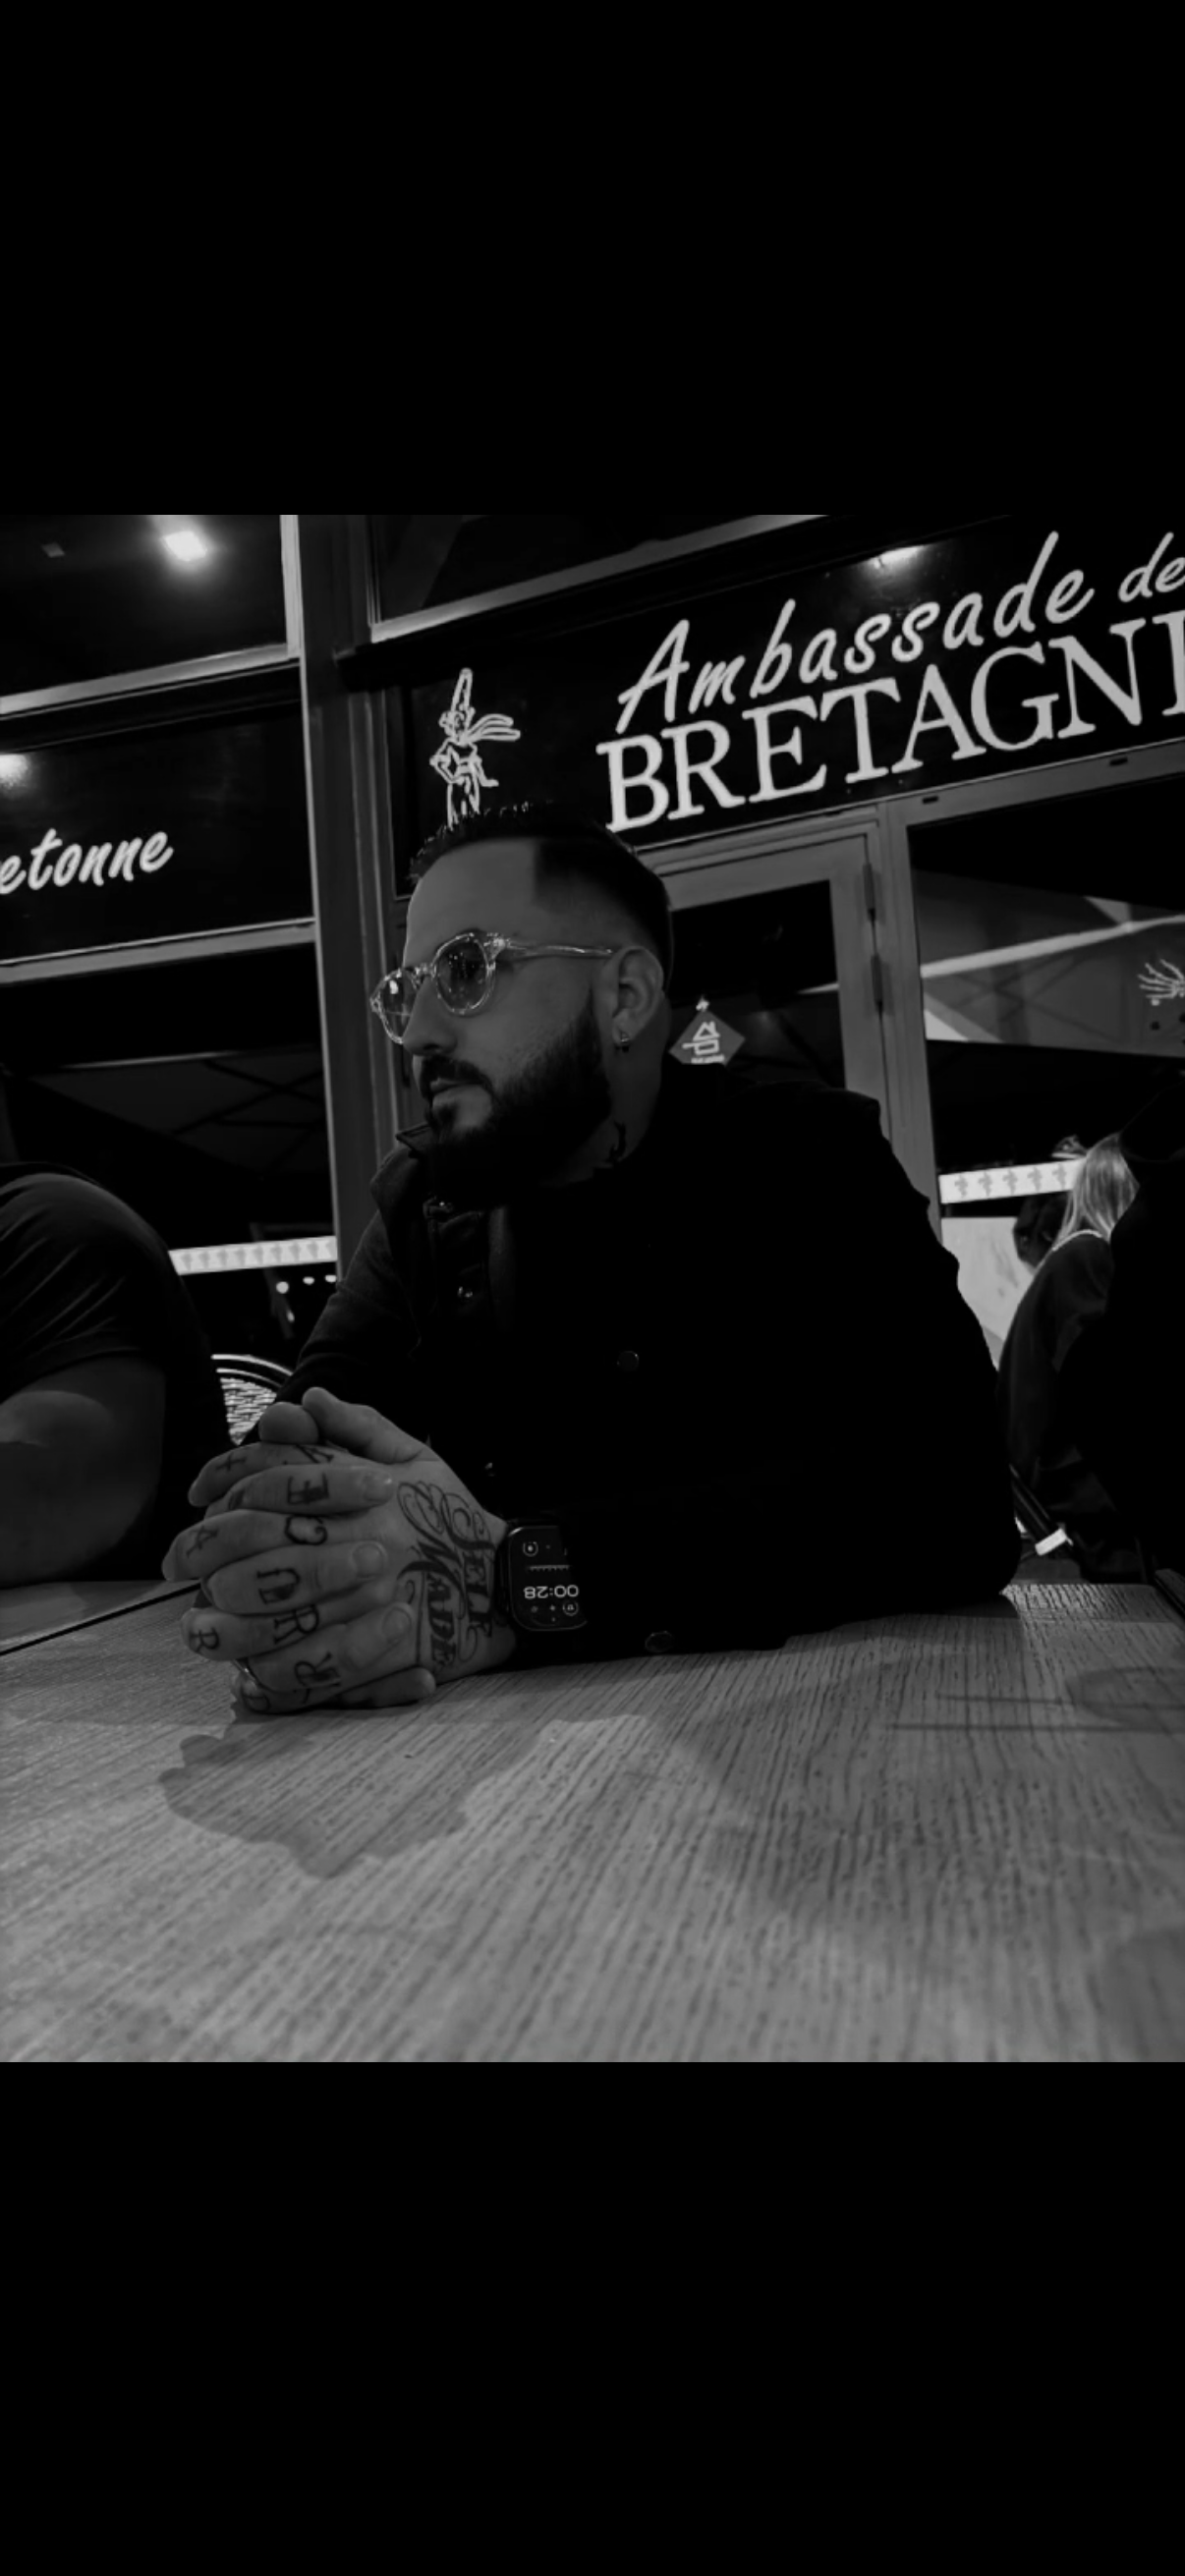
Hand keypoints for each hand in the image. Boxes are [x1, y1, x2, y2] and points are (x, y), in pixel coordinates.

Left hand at [165, 1386, 515, 1714]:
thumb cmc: (451, 1516)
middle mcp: (361, 1541)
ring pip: (275, 1617)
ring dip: (227, 1626)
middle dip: (205, 1558)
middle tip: (178, 1569)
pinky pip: (313, 1673)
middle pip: (258, 1550)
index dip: (221, 1486)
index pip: (273, 1479)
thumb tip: (305, 1401)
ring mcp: (369, 1601)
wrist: (508, 1580)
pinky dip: (273, 1680)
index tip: (193, 1504)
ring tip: (200, 1629)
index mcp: (362, 1491)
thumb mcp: (417, 1456)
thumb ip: (359, 1426)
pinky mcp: (381, 1653)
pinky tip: (246, 1677)